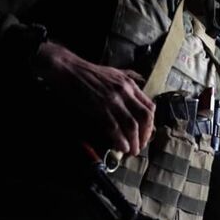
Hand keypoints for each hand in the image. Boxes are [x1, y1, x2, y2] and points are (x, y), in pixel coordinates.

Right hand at [34, 41, 154, 155]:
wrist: (68, 69)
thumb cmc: (89, 72)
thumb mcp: (115, 73)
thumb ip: (128, 81)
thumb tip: (138, 86)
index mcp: (130, 85)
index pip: (149, 106)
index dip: (150, 123)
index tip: (146, 134)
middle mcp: (125, 92)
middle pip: (144, 117)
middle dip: (145, 135)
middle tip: (141, 146)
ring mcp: (113, 100)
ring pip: (132, 125)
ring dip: (134, 141)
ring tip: (132, 151)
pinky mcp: (99, 108)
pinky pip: (115, 127)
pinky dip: (120, 140)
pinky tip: (121, 147)